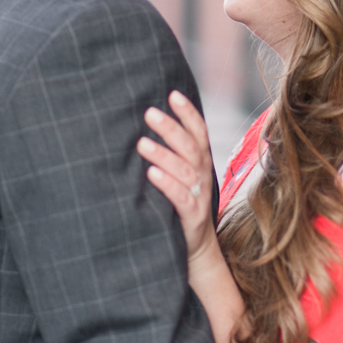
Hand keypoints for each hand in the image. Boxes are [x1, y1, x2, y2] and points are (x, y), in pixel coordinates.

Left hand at [137, 91, 215, 260]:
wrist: (195, 248)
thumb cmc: (179, 204)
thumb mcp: (179, 175)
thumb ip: (169, 154)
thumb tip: (141, 126)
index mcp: (199, 162)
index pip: (198, 131)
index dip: (187, 113)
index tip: (172, 95)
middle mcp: (202, 175)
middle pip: (190, 146)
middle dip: (170, 128)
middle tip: (149, 113)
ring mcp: (199, 196)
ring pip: (184, 170)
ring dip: (164, 155)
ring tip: (142, 144)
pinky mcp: (192, 216)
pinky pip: (181, 198)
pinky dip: (167, 184)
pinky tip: (151, 174)